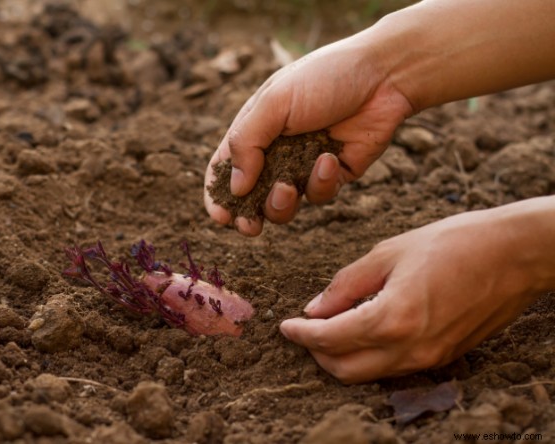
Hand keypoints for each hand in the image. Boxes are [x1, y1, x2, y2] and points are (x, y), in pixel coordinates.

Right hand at [204, 36, 412, 235]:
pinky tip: (329, 160)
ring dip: (281, 204)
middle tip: (250, 226)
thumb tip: (235, 187)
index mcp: (254, 130)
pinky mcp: (334, 175)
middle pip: (250, 197)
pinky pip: (319, 195)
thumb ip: (247, 143)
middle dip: (247, 216)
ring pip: (283, 205)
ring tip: (288, 189)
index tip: (219, 216)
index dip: (217, 195)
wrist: (384, 75)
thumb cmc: (323, 78)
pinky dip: (321, 183)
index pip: (224, 169)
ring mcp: (304, 165)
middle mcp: (275, 151)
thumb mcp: (274, 102)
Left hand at [279, 199, 554, 383]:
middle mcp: (410, 348)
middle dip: (317, 352)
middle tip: (304, 329)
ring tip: (330, 327)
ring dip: (342, 357)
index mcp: (392, 318)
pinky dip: (370, 356)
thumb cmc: (454, 243)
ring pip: (369, 374)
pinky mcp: (444, 357)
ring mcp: (430, 358)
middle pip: (344, 369)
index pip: (329, 339)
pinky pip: (394, 367)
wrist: (515, 254)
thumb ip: (346, 284)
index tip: (284, 325)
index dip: (300, 334)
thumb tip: (314, 307)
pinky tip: (364, 329)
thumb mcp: (389, 252)